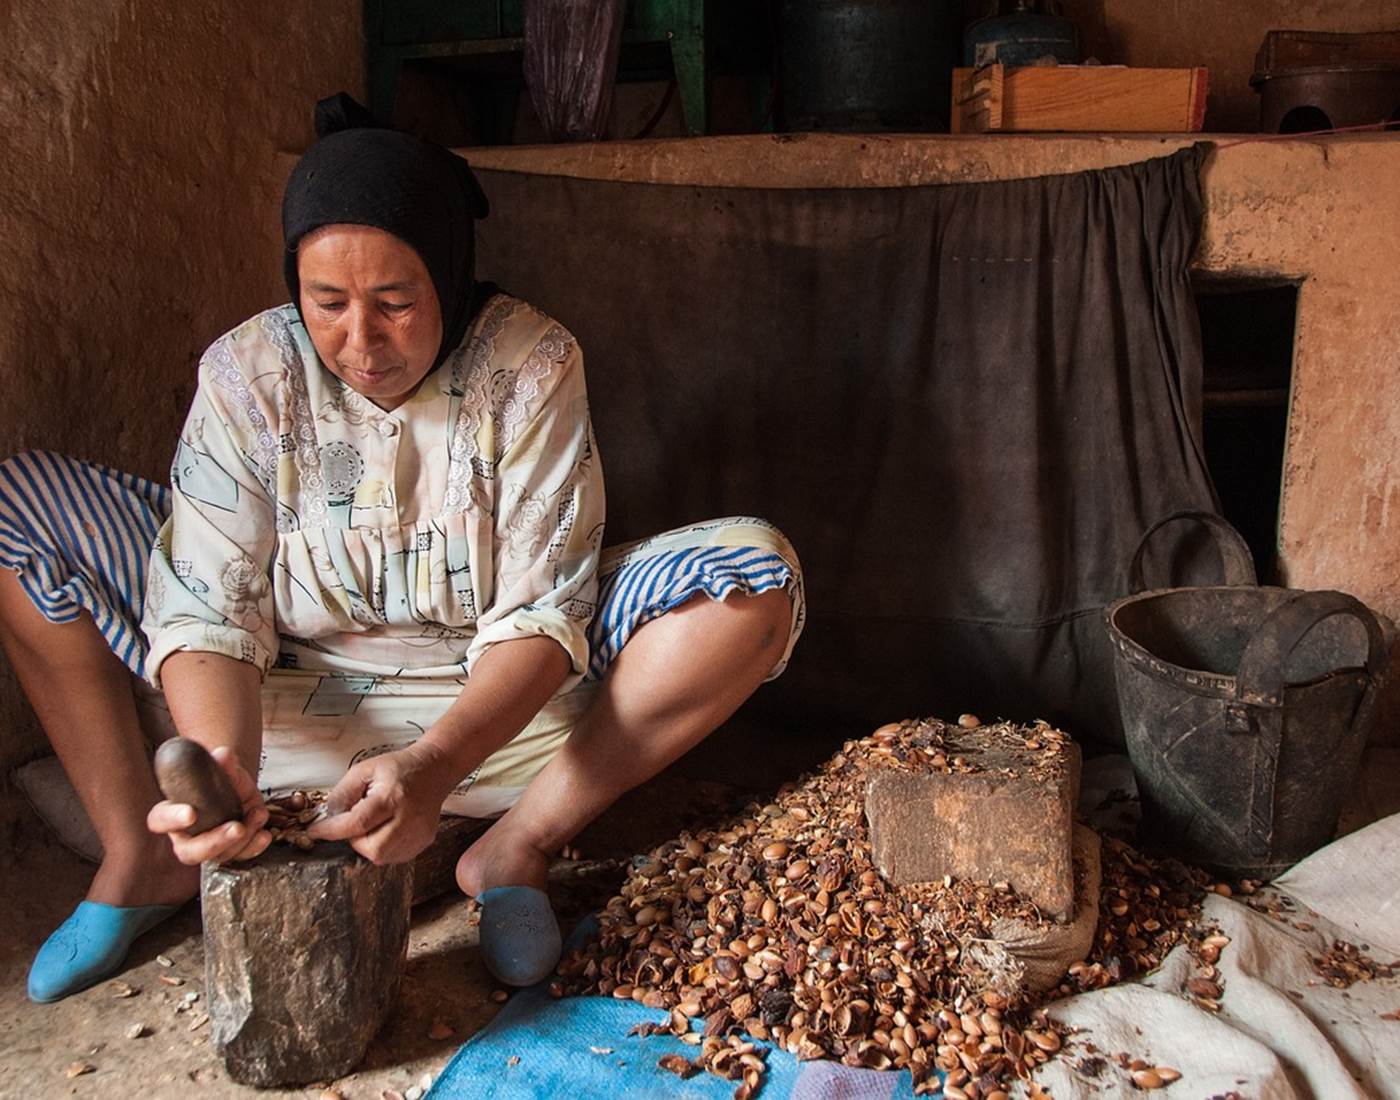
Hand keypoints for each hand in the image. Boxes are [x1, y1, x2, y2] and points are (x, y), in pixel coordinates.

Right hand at [147, 746, 270, 864]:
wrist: (239, 789)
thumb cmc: (220, 779)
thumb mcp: (223, 769)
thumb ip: (222, 763)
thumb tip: (224, 755)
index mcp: (173, 813)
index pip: (160, 820)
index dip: (172, 819)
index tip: (190, 813)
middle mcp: (188, 835)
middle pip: (190, 852)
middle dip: (214, 842)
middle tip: (236, 828)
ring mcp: (211, 847)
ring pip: (220, 855)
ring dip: (243, 839)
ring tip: (257, 815)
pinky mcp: (232, 851)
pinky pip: (241, 856)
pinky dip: (255, 847)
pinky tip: (264, 834)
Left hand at [307, 743, 452, 864]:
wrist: (433, 770)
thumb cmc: (399, 768)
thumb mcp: (365, 769)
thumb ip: (342, 793)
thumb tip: (328, 817)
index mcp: (392, 796)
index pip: (358, 823)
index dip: (332, 831)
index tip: (316, 831)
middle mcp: (409, 817)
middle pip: (373, 849)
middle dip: (356, 842)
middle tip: (355, 825)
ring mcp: (419, 832)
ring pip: (383, 857)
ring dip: (369, 846)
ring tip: (373, 825)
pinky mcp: (424, 840)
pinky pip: (395, 857)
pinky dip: (383, 848)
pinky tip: (386, 830)